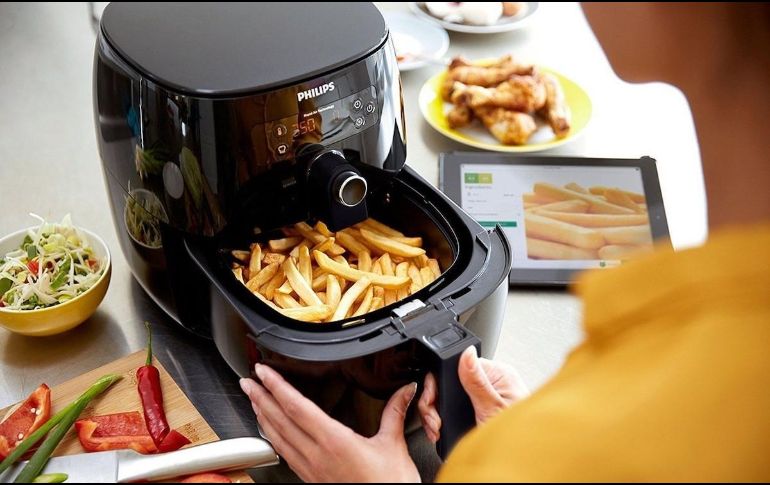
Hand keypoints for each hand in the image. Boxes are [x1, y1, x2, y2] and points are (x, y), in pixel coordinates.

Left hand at [240, 364, 420, 482]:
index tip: (264, 372)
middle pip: (279, 421)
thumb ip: (395, 413)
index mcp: (334, 442)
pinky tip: (272, 433)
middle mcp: (317, 456)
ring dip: (262, 416)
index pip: (296, 407)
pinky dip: (274, 438)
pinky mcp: (312, 479)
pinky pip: (285, 454)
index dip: (277, 386)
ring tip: (253, 401)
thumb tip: (405, 390)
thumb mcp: (393, 446)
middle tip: (247, 381)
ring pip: (278, 438)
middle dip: (260, 398)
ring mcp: (311, 469)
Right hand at [418, 346, 529, 442]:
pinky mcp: (480, 411)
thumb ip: (477, 382)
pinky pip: (453, 408)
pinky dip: (443, 419)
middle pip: (449, 381)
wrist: (525, 463)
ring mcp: (485, 397)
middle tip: (434, 422)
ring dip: (436, 413)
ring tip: (437, 429)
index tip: (432, 403)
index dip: (438, 384)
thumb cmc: (519, 437)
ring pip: (448, 396)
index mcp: (498, 373)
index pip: (455, 366)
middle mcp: (491, 382)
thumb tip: (466, 353)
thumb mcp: (492, 409)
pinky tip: (441, 429)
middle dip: (434, 403)